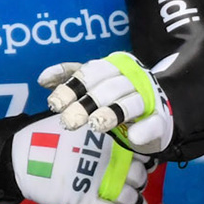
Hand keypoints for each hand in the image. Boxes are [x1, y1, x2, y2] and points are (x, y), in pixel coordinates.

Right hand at [10, 114, 149, 203]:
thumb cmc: (47, 137)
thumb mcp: (77, 123)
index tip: (141, 162)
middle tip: (129, 182)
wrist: (20, 157)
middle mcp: (108, 158)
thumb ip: (100, 129)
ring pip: (129, 196)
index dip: (143, 158)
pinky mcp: (84, 201)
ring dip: (136, 202)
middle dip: (138, 180)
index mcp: (107, 136)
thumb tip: (121, 131)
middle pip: (138, 175)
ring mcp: (97, 181)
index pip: (139, 150)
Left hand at [38, 51, 174, 154]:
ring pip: (130, 103)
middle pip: (107, 89)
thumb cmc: (119, 95)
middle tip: (67, 122)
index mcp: (114, 66)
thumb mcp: (95, 84)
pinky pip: (153, 123)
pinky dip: (144, 129)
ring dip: (112, 113)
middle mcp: (132, 77)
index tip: (54, 104)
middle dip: (85, 104)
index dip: (70, 88)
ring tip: (95, 125)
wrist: (158, 110)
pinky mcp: (161, 119)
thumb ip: (71, 78)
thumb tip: (42, 80)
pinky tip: (133, 137)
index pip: (89, 73)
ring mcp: (149, 98)